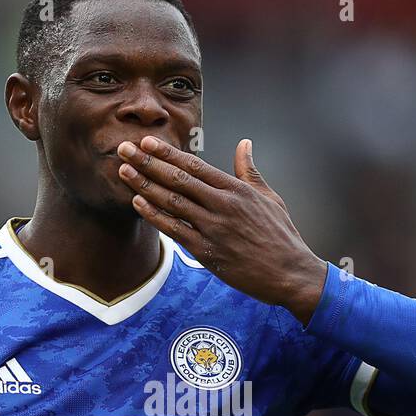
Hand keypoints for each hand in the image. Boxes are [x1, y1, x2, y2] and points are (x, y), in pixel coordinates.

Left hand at [117, 136, 327, 324]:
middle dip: (148, 162)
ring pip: (172, 202)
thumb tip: (244, 144)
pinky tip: (138, 202)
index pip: (195, 166)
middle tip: (124, 149)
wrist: (290, 273)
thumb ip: (250, 171)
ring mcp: (214, 229)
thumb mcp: (270, 198)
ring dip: (145, 185)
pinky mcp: (208, 252)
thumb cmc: (282, 236)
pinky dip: (155, 215)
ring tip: (124, 171)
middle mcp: (223, 206)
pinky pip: (176, 230)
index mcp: (237, 190)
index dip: (168, 153)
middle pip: (178, 179)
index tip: (148, 142)